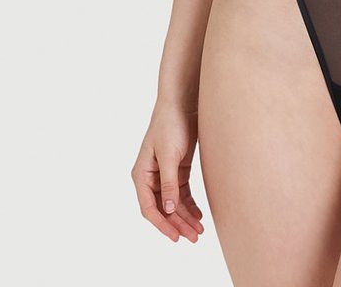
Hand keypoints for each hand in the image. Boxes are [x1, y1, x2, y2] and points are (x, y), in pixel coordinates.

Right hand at [131, 99, 205, 242]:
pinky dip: (190, 205)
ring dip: (185, 217)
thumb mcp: (169, 155)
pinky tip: (199, 214)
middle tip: (194, 237)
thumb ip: (168, 183)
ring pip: (173, 203)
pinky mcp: (177, 169)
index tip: (176, 238)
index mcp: (141, 175)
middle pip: (163, 209)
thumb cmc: (170, 125)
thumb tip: (167, 209)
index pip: (150, 208)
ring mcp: (164, 174)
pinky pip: (182, 193)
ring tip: (199, 230)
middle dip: (178, 224)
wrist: (183, 102)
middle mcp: (150, 177)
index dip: (163, 225)